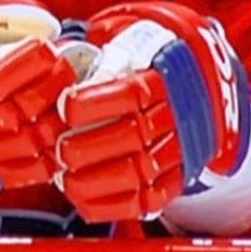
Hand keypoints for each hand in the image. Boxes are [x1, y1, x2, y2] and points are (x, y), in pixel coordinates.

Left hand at [56, 2, 250, 221]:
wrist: (193, 87)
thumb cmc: (142, 64)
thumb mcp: (126, 47)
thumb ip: (97, 56)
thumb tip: (57, 56)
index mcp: (162, 79)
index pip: (131, 93)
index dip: (96, 103)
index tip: (66, 106)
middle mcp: (175, 116)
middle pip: (134, 136)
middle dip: (90, 146)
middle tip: (58, 149)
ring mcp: (178, 149)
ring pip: (142, 171)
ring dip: (97, 179)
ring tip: (64, 177)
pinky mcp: (176, 177)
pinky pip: (150, 199)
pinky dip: (114, 204)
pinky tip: (83, 198)